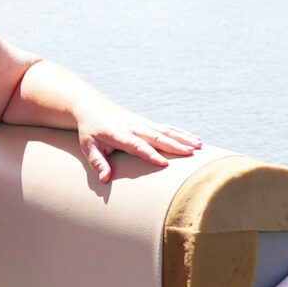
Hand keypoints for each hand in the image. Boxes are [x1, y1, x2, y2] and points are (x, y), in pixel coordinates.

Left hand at [77, 107, 201, 181]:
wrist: (92, 107)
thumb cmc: (90, 131)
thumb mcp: (88, 146)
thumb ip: (97, 162)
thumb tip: (105, 179)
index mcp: (118, 134)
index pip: (136, 145)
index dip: (150, 154)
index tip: (164, 163)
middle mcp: (133, 127)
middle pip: (156, 137)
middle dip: (174, 145)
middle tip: (191, 154)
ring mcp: (142, 123)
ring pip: (165, 130)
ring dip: (182, 138)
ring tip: (199, 146)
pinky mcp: (147, 122)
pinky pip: (167, 127)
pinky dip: (181, 133)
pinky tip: (195, 139)